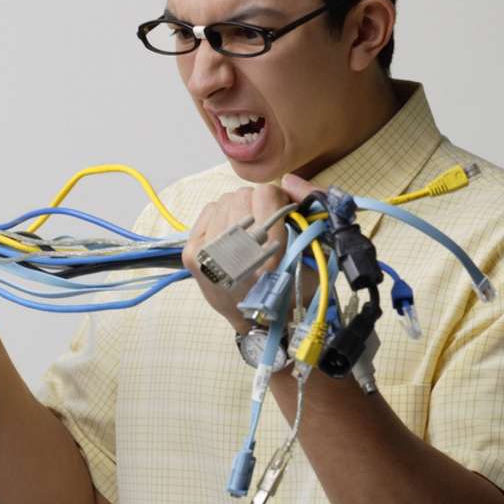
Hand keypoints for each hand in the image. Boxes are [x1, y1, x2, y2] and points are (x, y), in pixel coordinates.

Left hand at [181, 173, 321, 334]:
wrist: (257, 322)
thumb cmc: (288, 292)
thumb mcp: (312, 258)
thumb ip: (306, 217)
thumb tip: (289, 182)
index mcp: (264, 258)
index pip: (266, 195)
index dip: (278, 200)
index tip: (283, 214)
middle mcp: (230, 255)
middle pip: (244, 195)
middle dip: (259, 206)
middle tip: (267, 226)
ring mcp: (204, 253)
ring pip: (226, 200)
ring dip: (241, 211)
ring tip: (249, 234)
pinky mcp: (191, 252)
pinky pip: (210, 209)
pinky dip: (223, 216)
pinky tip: (232, 234)